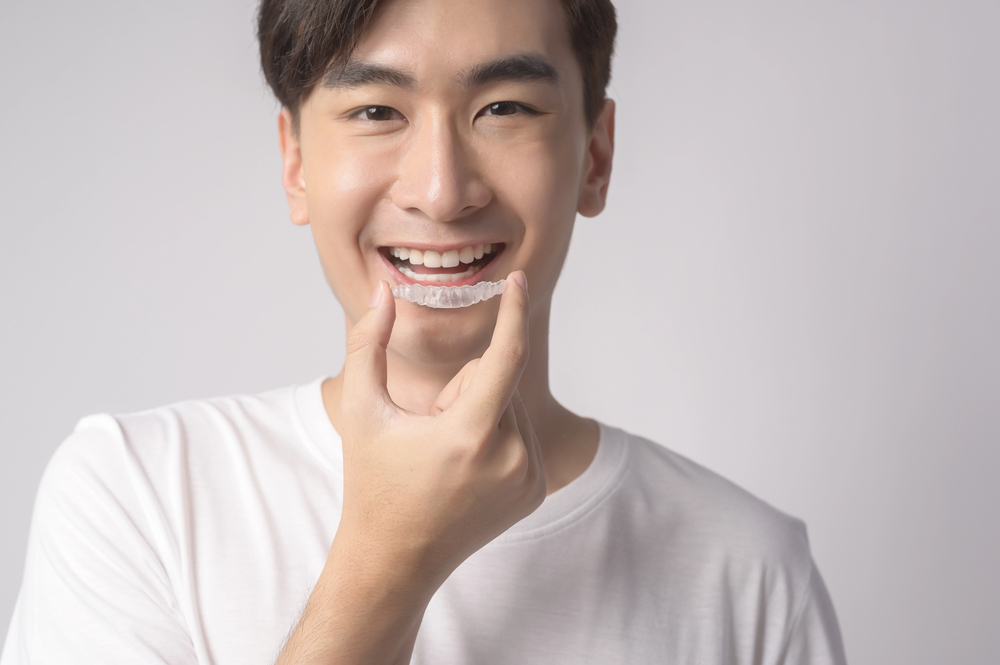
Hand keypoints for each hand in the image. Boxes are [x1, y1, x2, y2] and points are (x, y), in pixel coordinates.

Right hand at [336, 271, 544, 589]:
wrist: (394, 560)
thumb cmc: (372, 483)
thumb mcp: (360, 410)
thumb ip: (368, 344)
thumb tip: (385, 293)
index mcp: (470, 435)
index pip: (506, 355)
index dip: (512, 312)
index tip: (518, 281)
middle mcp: (511, 458)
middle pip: (497, 382)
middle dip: (464, 389)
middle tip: (428, 431)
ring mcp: (529, 478)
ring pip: (510, 407)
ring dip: (480, 412)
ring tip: (444, 455)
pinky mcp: (537, 490)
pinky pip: (522, 435)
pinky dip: (496, 436)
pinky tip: (464, 469)